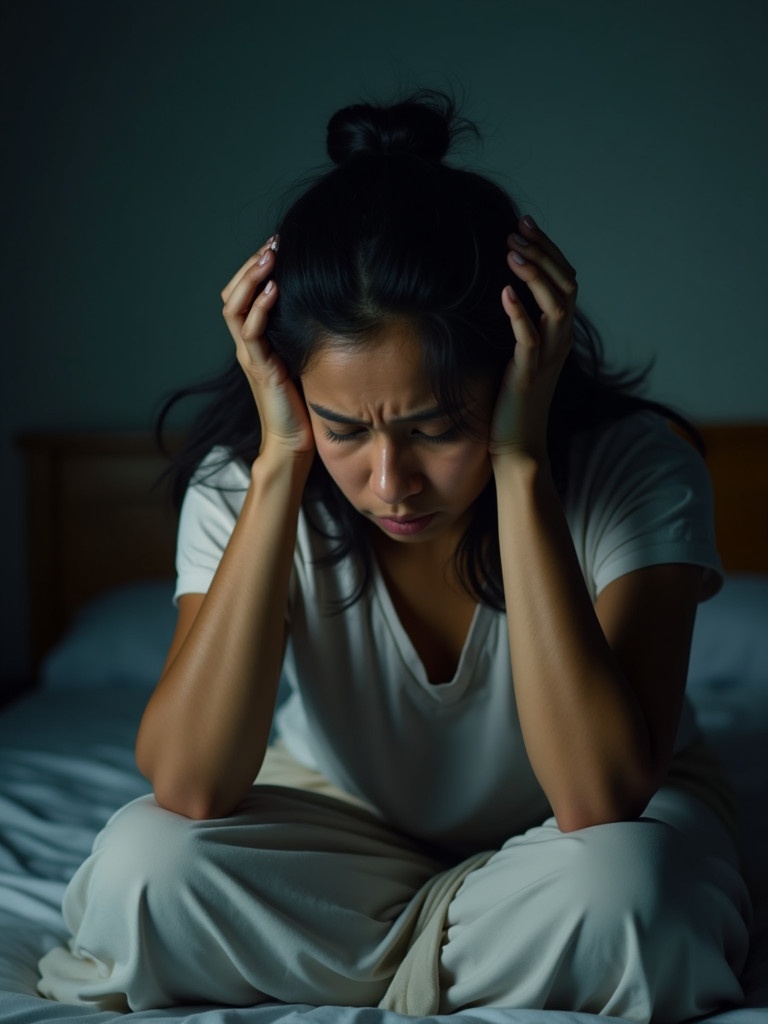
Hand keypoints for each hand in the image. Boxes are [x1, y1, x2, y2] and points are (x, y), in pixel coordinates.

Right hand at [221, 239, 314, 458]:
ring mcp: (249, 356)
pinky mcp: (259, 369)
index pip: (242, 295)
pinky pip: (250, 333)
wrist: (295, 443)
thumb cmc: (303, 404)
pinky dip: (260, 308)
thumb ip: (301, 334)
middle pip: (232, 294)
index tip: (276, 245)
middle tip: (272, 242)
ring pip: (234, 308)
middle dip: (250, 265)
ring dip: (251, 279)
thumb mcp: (303, 358)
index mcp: (254, 341)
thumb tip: (324, 304)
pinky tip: (274, 290)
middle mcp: (246, 345)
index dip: (254, 269)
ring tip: (268, 257)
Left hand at [489, 216, 576, 461]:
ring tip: (512, 252)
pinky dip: (519, 313)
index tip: (525, 224)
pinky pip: (530, 339)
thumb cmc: (511, 400)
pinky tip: (504, 292)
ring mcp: (548, 358)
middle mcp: (561, 341)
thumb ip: (520, 323)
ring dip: (535, 275)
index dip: (548, 249)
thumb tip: (503, 288)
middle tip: (517, 231)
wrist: (516, 446)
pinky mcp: (528, 375)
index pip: (565, 279)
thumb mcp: (519, 353)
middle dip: (543, 253)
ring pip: (556, 306)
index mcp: (560, 332)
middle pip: (566, 285)